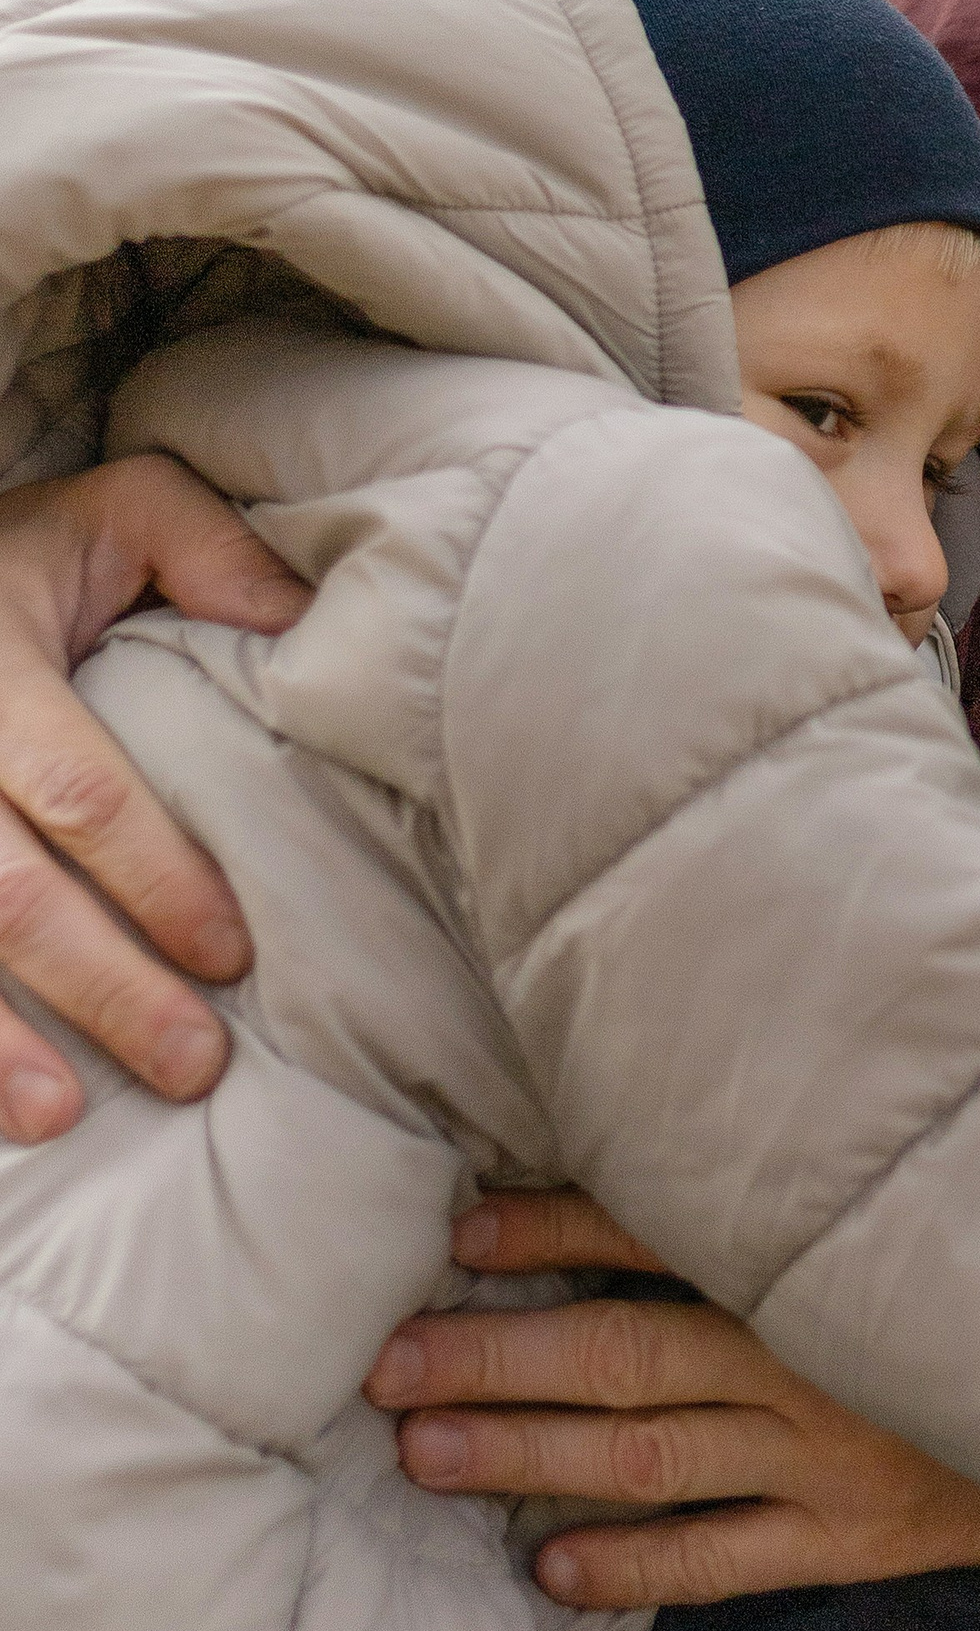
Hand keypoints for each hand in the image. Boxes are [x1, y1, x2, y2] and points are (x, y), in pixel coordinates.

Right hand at [0, 455, 307, 1141]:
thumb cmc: (13, 559)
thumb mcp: (107, 512)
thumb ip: (200, 545)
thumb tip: (298, 619)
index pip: (77, 792)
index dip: (155, 878)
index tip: (231, 953)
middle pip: (2, 890)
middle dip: (98, 985)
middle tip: (193, 1065)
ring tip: (61, 1118)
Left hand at [366, 1186, 979, 1606]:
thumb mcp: (941, 1197)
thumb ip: (833, 1168)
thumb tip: (711, 1118)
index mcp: (824, 1257)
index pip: (661, 1232)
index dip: (551, 1231)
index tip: (457, 1235)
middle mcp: (815, 1353)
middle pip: (623, 1352)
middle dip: (495, 1357)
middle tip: (384, 1367)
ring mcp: (834, 1453)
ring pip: (651, 1453)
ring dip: (530, 1455)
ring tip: (425, 1454)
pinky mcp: (864, 1539)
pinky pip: (728, 1560)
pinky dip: (637, 1567)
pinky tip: (551, 1571)